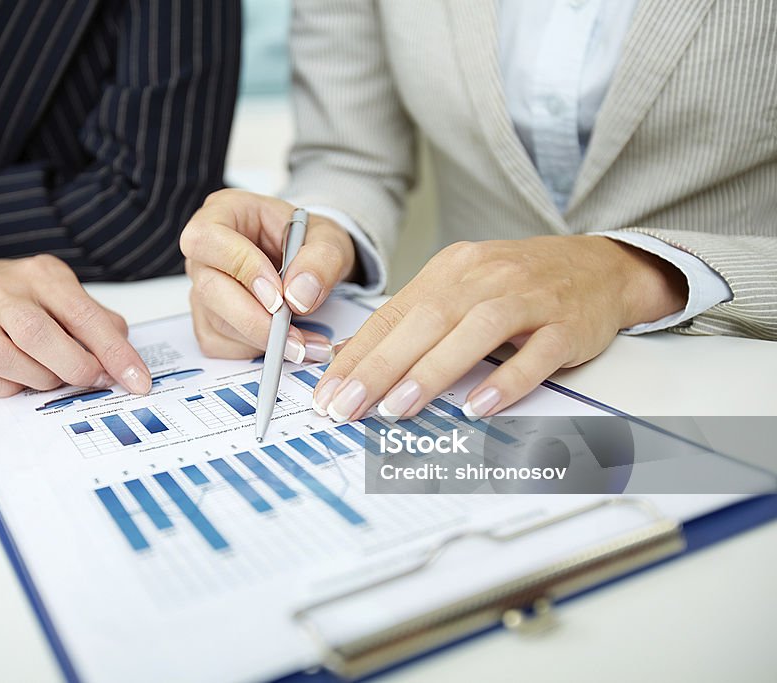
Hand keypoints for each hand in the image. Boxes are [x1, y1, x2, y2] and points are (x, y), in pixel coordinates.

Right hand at [0, 253, 151, 396]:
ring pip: (7, 361)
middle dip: (76, 368)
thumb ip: (98, 323)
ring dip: (40, 380)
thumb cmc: (21, 299)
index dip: (115, 352)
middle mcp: (0, 292)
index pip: (83, 315)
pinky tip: (17, 378)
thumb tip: (125, 360)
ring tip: (50, 375)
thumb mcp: (63, 294)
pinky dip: (7, 388)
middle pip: (39, 336)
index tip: (138, 381)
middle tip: (92, 380)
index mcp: (40, 275)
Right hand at [180, 189, 358, 362]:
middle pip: (208, 288)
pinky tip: (285, 343)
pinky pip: (221, 344)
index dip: (241, 267)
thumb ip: (321, 259)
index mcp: (224, 212)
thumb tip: (298, 296)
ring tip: (304, 343)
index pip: (208, 237)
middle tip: (294, 335)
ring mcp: (202, 287)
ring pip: (215, 321)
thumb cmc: (310, 241)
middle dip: (254, 317)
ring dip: (262, 339)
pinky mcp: (209, 320)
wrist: (311, 264)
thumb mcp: (329, 239)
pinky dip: (255, 350)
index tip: (279, 296)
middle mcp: (205, 252)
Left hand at [314, 235, 687, 420]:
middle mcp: (484, 278)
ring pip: (475, 332)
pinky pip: (536, 354)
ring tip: (397, 409)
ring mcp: (528, 299)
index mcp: (450, 270)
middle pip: (425, 321)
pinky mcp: (566, 324)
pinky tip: (478, 408)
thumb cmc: (518, 284)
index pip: (393, 314)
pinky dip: (506, 381)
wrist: (600, 265)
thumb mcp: (458, 289)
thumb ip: (408, 322)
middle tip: (346, 407)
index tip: (326, 394)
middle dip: (379, 368)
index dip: (357, 356)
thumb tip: (351, 359)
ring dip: (432, 372)